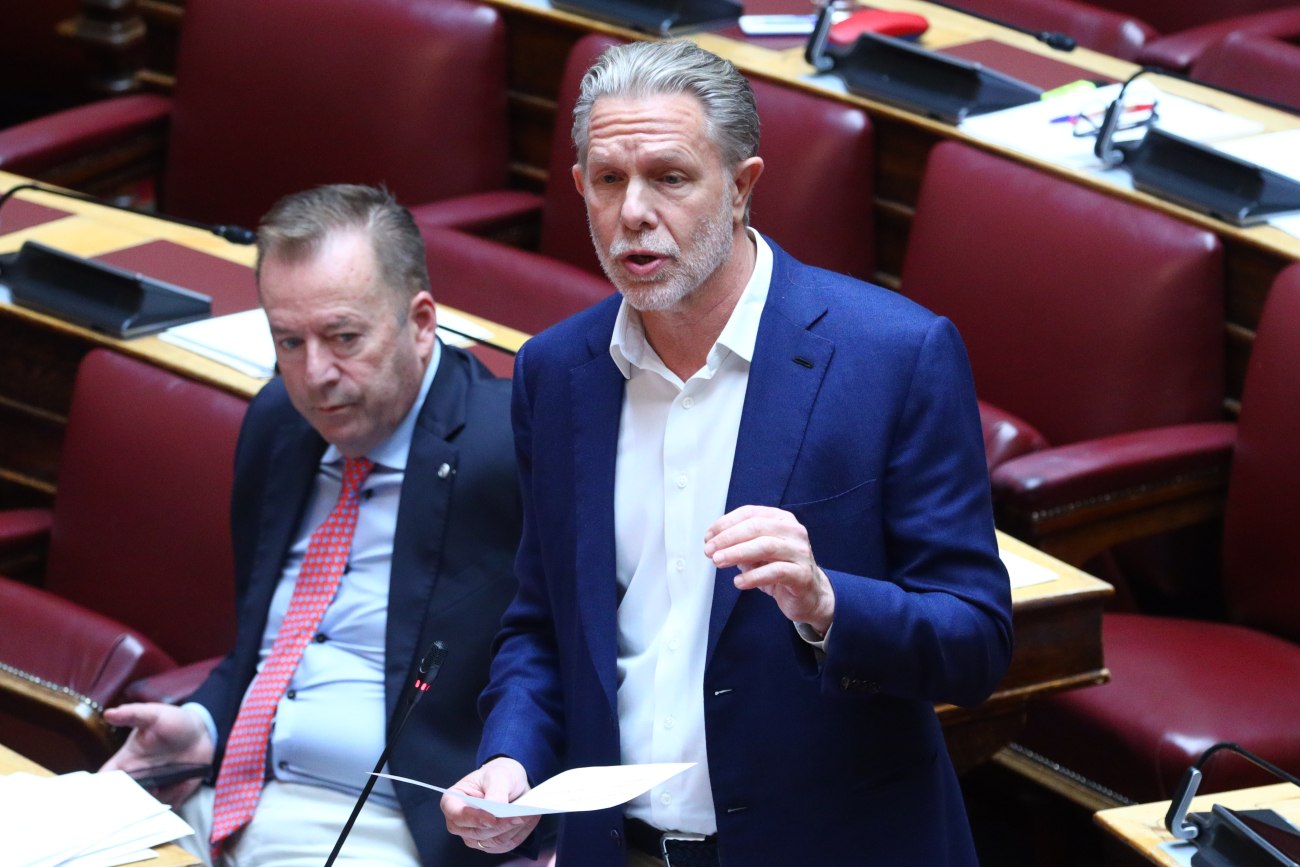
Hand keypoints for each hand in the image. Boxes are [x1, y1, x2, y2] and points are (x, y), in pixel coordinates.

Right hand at [101, 703, 213, 803]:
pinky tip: (183, 783)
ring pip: (145, 807)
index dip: (98, 792)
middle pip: (122, 801)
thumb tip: (109, 713)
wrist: (202, 731)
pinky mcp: (173, 793)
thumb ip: (133, 714)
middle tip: (137, 797)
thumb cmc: (173, 721)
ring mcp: (155, 788)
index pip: (105, 781)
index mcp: (126, 763)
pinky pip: (168, 805)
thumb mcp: (153, 715)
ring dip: (153, 802)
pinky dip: (174, 799)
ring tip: (167, 783)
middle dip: (125, 805)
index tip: (96, 800)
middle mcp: (138, 779)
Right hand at [442, 757, 538, 854]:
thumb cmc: (497, 774)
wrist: (508, 781)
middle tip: (521, 815)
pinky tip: (530, 819)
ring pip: (494, 841)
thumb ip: (495, 794)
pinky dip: (520, 833)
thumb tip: (496, 813)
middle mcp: (459, 823)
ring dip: (514, 829)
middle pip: (478, 832)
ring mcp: (473, 836)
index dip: (474, 818)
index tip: (492, 818)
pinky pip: (506, 845)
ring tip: (530, 814)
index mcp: (452, 801)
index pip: (457, 815)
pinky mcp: (490, 844)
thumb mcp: (498, 776)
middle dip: (502, 824)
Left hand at [705, 505, 834, 634]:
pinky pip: (776, 571)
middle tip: (710, 550)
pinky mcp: (802, 574)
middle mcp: (793, 531)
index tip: (709, 536)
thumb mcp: (758, 552)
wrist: (809, 595)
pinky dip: (753, 576)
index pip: (750, 513)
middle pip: (756, 527)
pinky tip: (739, 581)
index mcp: (781, 520)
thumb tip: (714, 543)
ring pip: (766, 546)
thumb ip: (740, 544)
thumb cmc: (782, 569)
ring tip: (719, 561)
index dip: (725, 523)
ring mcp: (800, 552)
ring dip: (737, 553)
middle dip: (728, 538)